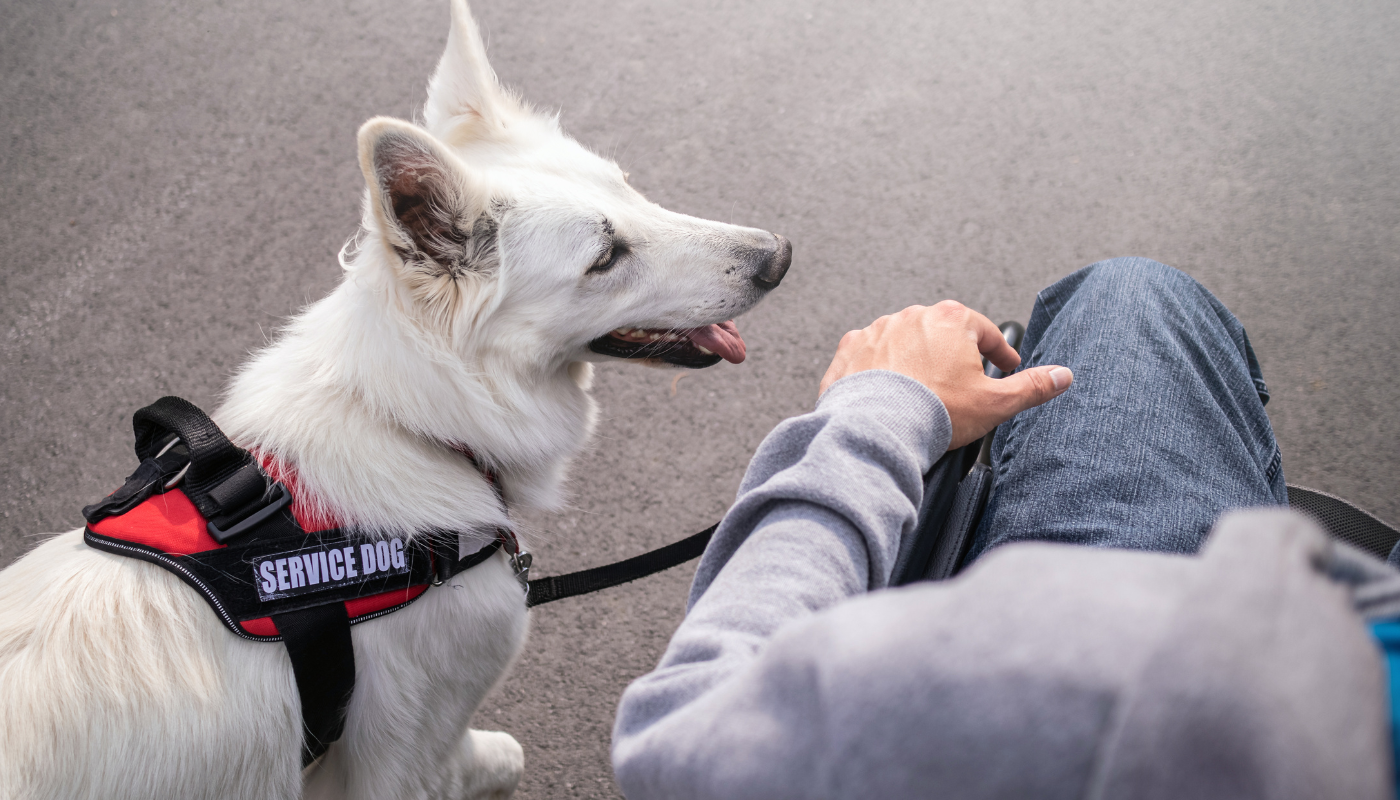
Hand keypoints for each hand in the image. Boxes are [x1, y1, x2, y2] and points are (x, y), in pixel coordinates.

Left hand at [819, 301, 1072, 448]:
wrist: (876, 429)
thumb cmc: (934, 413)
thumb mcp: (995, 403)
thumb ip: (1031, 386)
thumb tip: (1061, 376)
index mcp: (950, 320)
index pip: (984, 331)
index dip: (999, 351)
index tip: (1005, 363)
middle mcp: (912, 317)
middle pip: (942, 333)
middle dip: (954, 353)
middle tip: (963, 378)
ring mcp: (877, 331)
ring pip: (904, 342)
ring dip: (915, 359)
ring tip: (924, 388)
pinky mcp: (850, 351)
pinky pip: (870, 356)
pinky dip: (880, 369)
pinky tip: (888, 390)